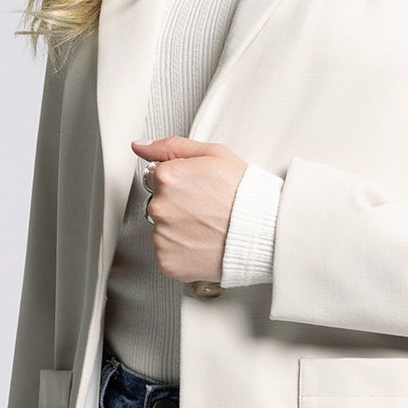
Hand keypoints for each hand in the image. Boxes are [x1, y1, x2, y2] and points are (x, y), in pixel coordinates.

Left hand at [132, 135, 247, 283]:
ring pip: (163, 229)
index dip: (181, 182)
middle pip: (159, 203)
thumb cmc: (245, 193)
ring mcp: (162, 237)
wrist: (266, 233)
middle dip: (178, 205)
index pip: (157, 177)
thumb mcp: (214, 154)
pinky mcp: (167, 262)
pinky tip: (202, 243)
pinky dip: (182, 251)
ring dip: (179, 229)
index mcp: (167, 177)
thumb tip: (141, 146)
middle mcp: (160, 207)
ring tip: (207, 227)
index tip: (199, 189)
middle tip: (205, 209)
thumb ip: (171, 147)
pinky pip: (167, 254)